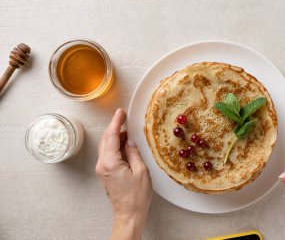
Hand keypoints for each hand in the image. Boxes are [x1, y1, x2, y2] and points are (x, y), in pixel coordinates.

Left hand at [96, 108, 151, 239]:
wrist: (128, 214)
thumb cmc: (136, 196)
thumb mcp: (140, 171)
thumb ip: (133, 153)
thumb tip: (130, 140)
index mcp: (110, 163)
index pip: (112, 137)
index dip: (116, 122)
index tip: (121, 112)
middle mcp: (102, 165)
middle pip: (106, 140)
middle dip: (114, 127)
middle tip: (124, 117)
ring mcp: (102, 169)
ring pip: (106, 146)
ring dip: (115, 136)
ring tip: (127, 129)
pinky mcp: (105, 173)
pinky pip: (108, 154)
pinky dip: (115, 145)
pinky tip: (124, 143)